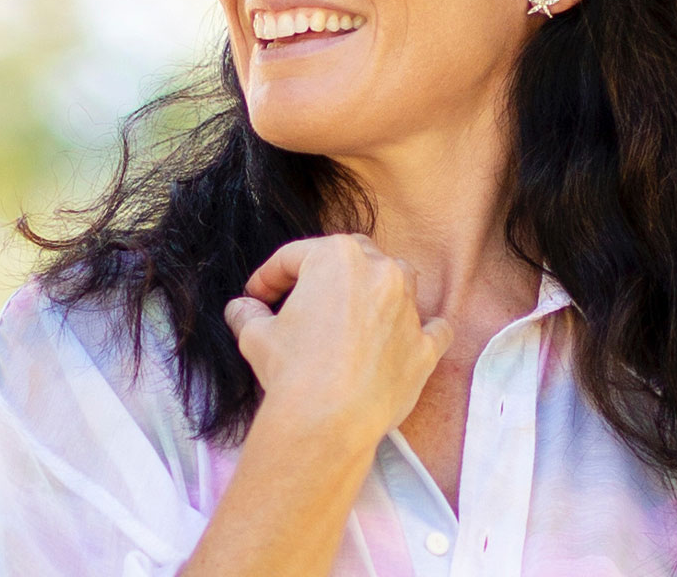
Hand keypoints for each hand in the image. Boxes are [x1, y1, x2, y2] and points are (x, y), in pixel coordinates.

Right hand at [224, 234, 453, 440]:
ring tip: (357, 311)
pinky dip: (425, 329)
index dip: (269, 276)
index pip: (295, 256)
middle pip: (353, 256)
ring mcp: (408, 308)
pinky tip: (416, 335)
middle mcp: (380, 271)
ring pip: (399, 279)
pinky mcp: (424, 345)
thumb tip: (240, 308)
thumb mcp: (256, 336)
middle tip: (303, 297)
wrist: (327, 420)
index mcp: (337, 257)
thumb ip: (248, 313)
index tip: (256, 296)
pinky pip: (435, 328)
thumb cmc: (292, 370)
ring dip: (380, 288)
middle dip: (327, 272)